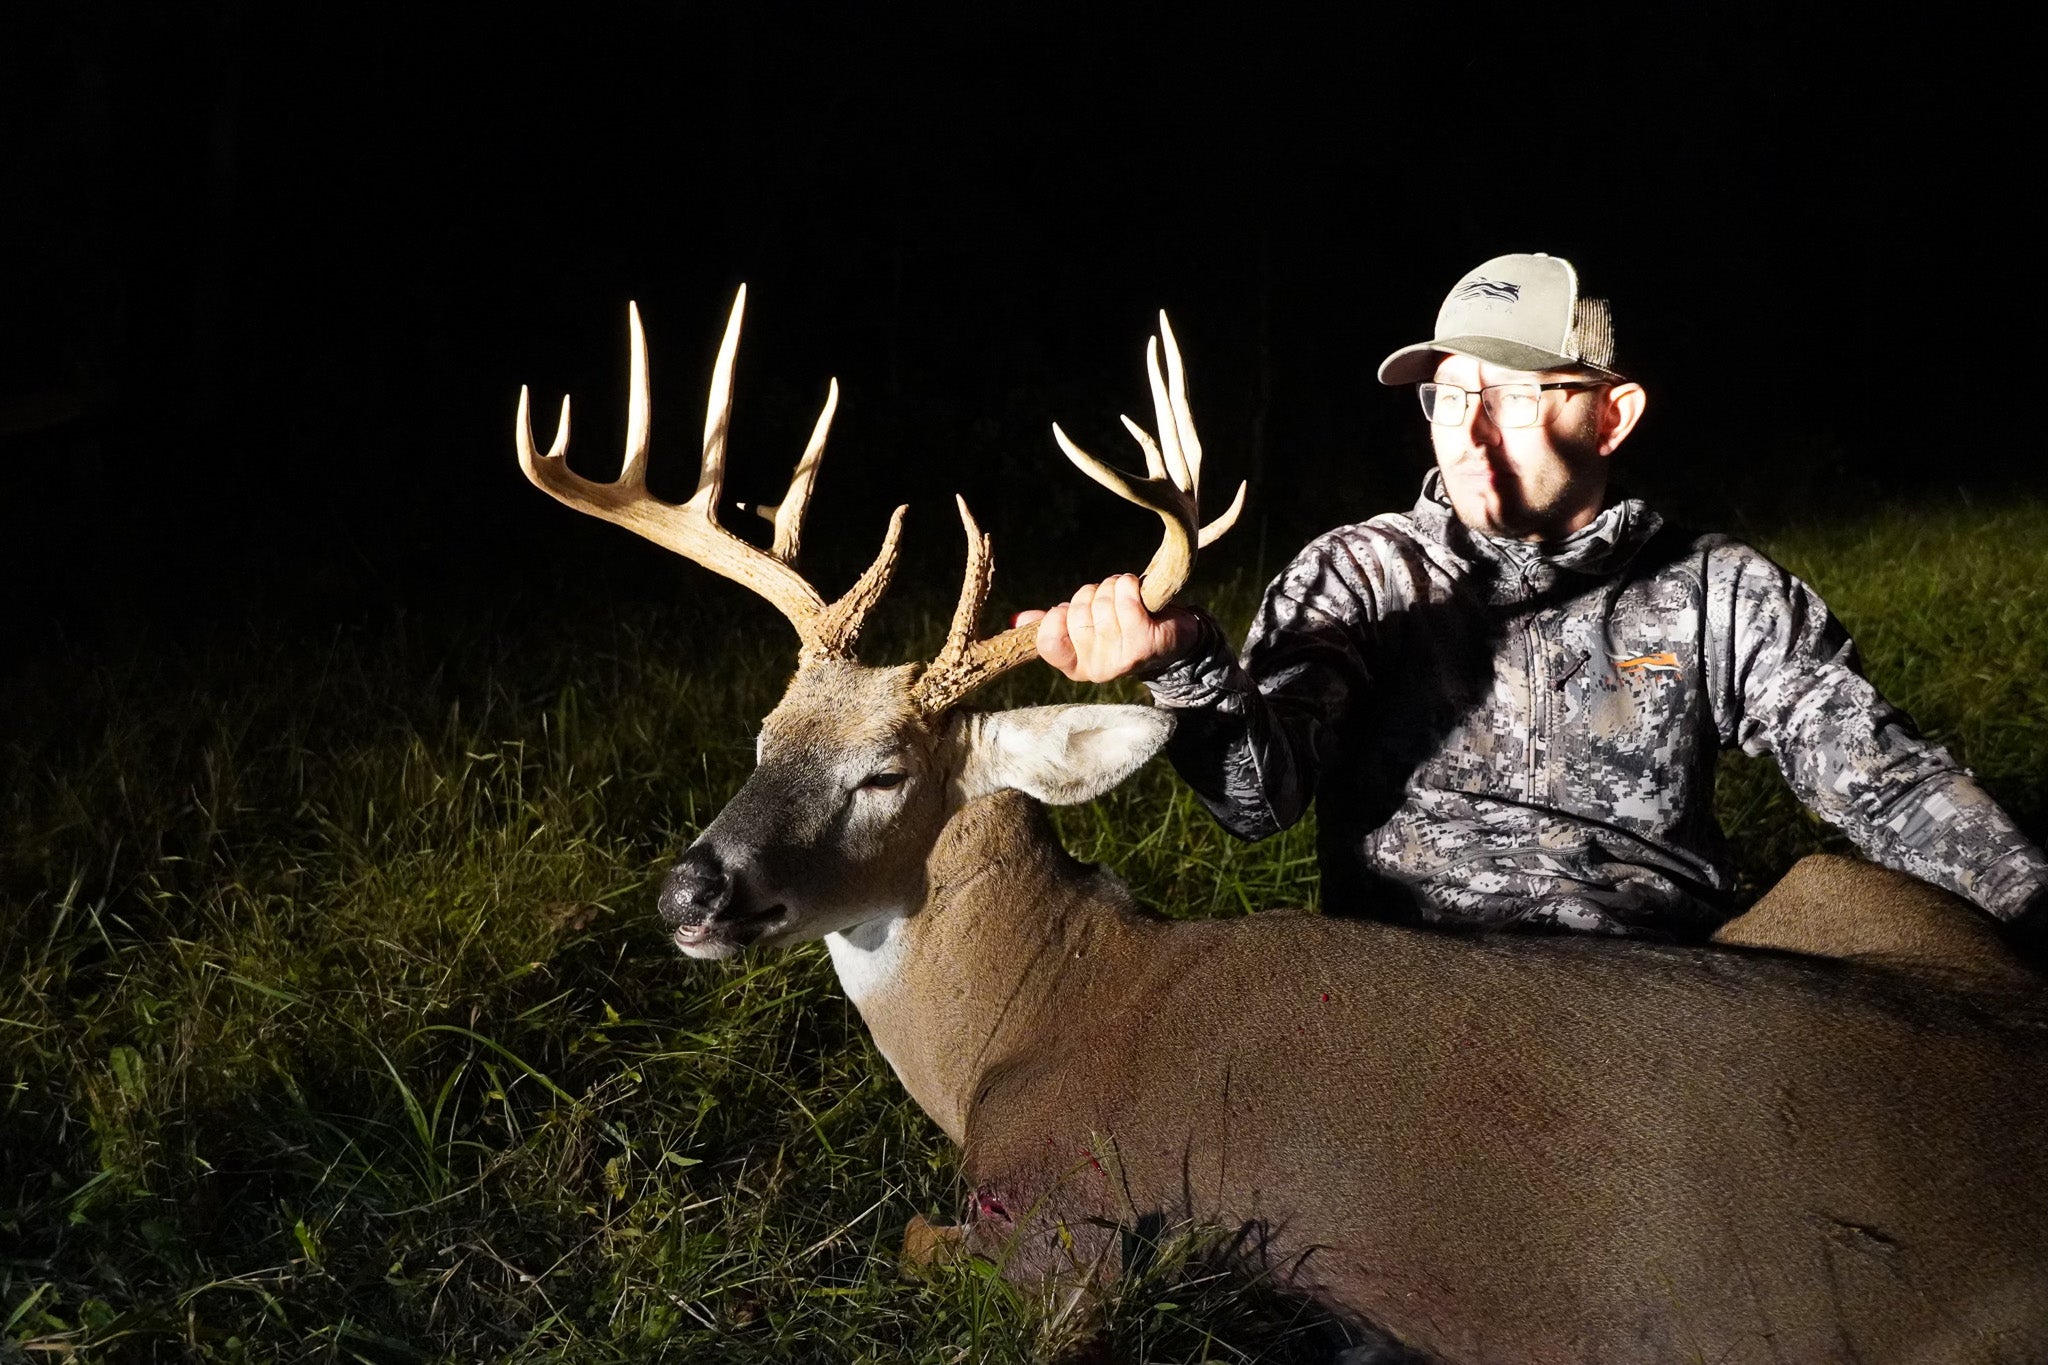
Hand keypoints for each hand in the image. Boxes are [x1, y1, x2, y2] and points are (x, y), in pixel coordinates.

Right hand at [1014, 573, 1203, 682]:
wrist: (1173, 640)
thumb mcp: (1085, 630)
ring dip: (1112, 588)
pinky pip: (1125, 598)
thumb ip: (1051, 626)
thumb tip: (1017, 621)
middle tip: (1107, 602)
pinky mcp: (1145, 642)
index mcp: (1076, 666)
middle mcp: (1097, 668)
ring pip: (1101, 601)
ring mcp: (1122, 657)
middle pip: (1076, 611)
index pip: (1048, 641)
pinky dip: (1129, 584)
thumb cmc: (1122, 630)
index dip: (1056, 617)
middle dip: (1091, 595)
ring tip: (1125, 598)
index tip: (1069, 610)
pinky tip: (1136, 590)